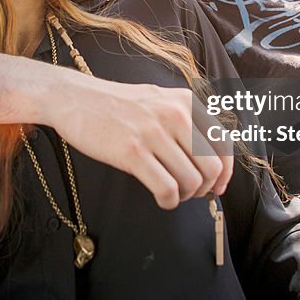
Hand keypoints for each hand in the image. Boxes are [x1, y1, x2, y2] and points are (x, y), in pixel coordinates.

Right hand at [45, 79, 233, 208]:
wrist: (74, 98)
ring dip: (185, 196)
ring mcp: (153, 132)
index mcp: (185, 101)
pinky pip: (167, 188)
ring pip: (192, 181)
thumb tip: (213, 157)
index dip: (225, 171)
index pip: (224, 143)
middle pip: (212, 167)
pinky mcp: (132, 152)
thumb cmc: (116, 104)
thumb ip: (187, 119)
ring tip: (172, 193)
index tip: (216, 185)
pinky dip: (169, 201)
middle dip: (206, 188)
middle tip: (191, 192)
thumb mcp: (159, 99)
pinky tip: (162, 199)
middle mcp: (175, 114)